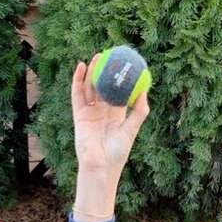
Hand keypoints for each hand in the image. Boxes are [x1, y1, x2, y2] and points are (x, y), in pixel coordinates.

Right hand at [71, 56, 149, 196]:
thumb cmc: (118, 152)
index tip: (125, 64)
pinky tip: (81, 67)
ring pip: (90, 88)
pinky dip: (78, 81)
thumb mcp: (132, 129)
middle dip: (106, 71)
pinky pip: (77, 95)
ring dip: (92, 72)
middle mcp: (102, 111)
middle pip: (103, 87)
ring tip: (97, 57)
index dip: (120, 78)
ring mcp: (90, 113)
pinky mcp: (79, 115)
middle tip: (111, 55)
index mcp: (116, 114)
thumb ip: (138, 111)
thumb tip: (144, 91)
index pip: (118, 92)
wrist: (101, 166)